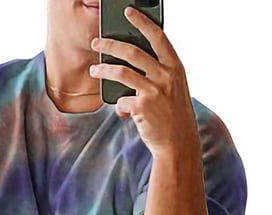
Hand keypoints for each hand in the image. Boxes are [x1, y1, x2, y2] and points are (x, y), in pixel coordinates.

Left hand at [89, 6, 198, 155]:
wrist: (178, 144)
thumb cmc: (174, 117)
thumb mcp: (174, 90)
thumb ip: (158, 75)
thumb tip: (129, 67)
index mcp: (176, 68)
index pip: (158, 37)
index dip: (142, 22)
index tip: (128, 12)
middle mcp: (166, 76)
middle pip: (133, 52)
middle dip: (110, 45)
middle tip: (96, 42)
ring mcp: (154, 91)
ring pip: (121, 73)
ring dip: (103, 70)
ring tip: (93, 71)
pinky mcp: (142, 108)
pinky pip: (121, 102)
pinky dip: (119, 108)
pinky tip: (123, 114)